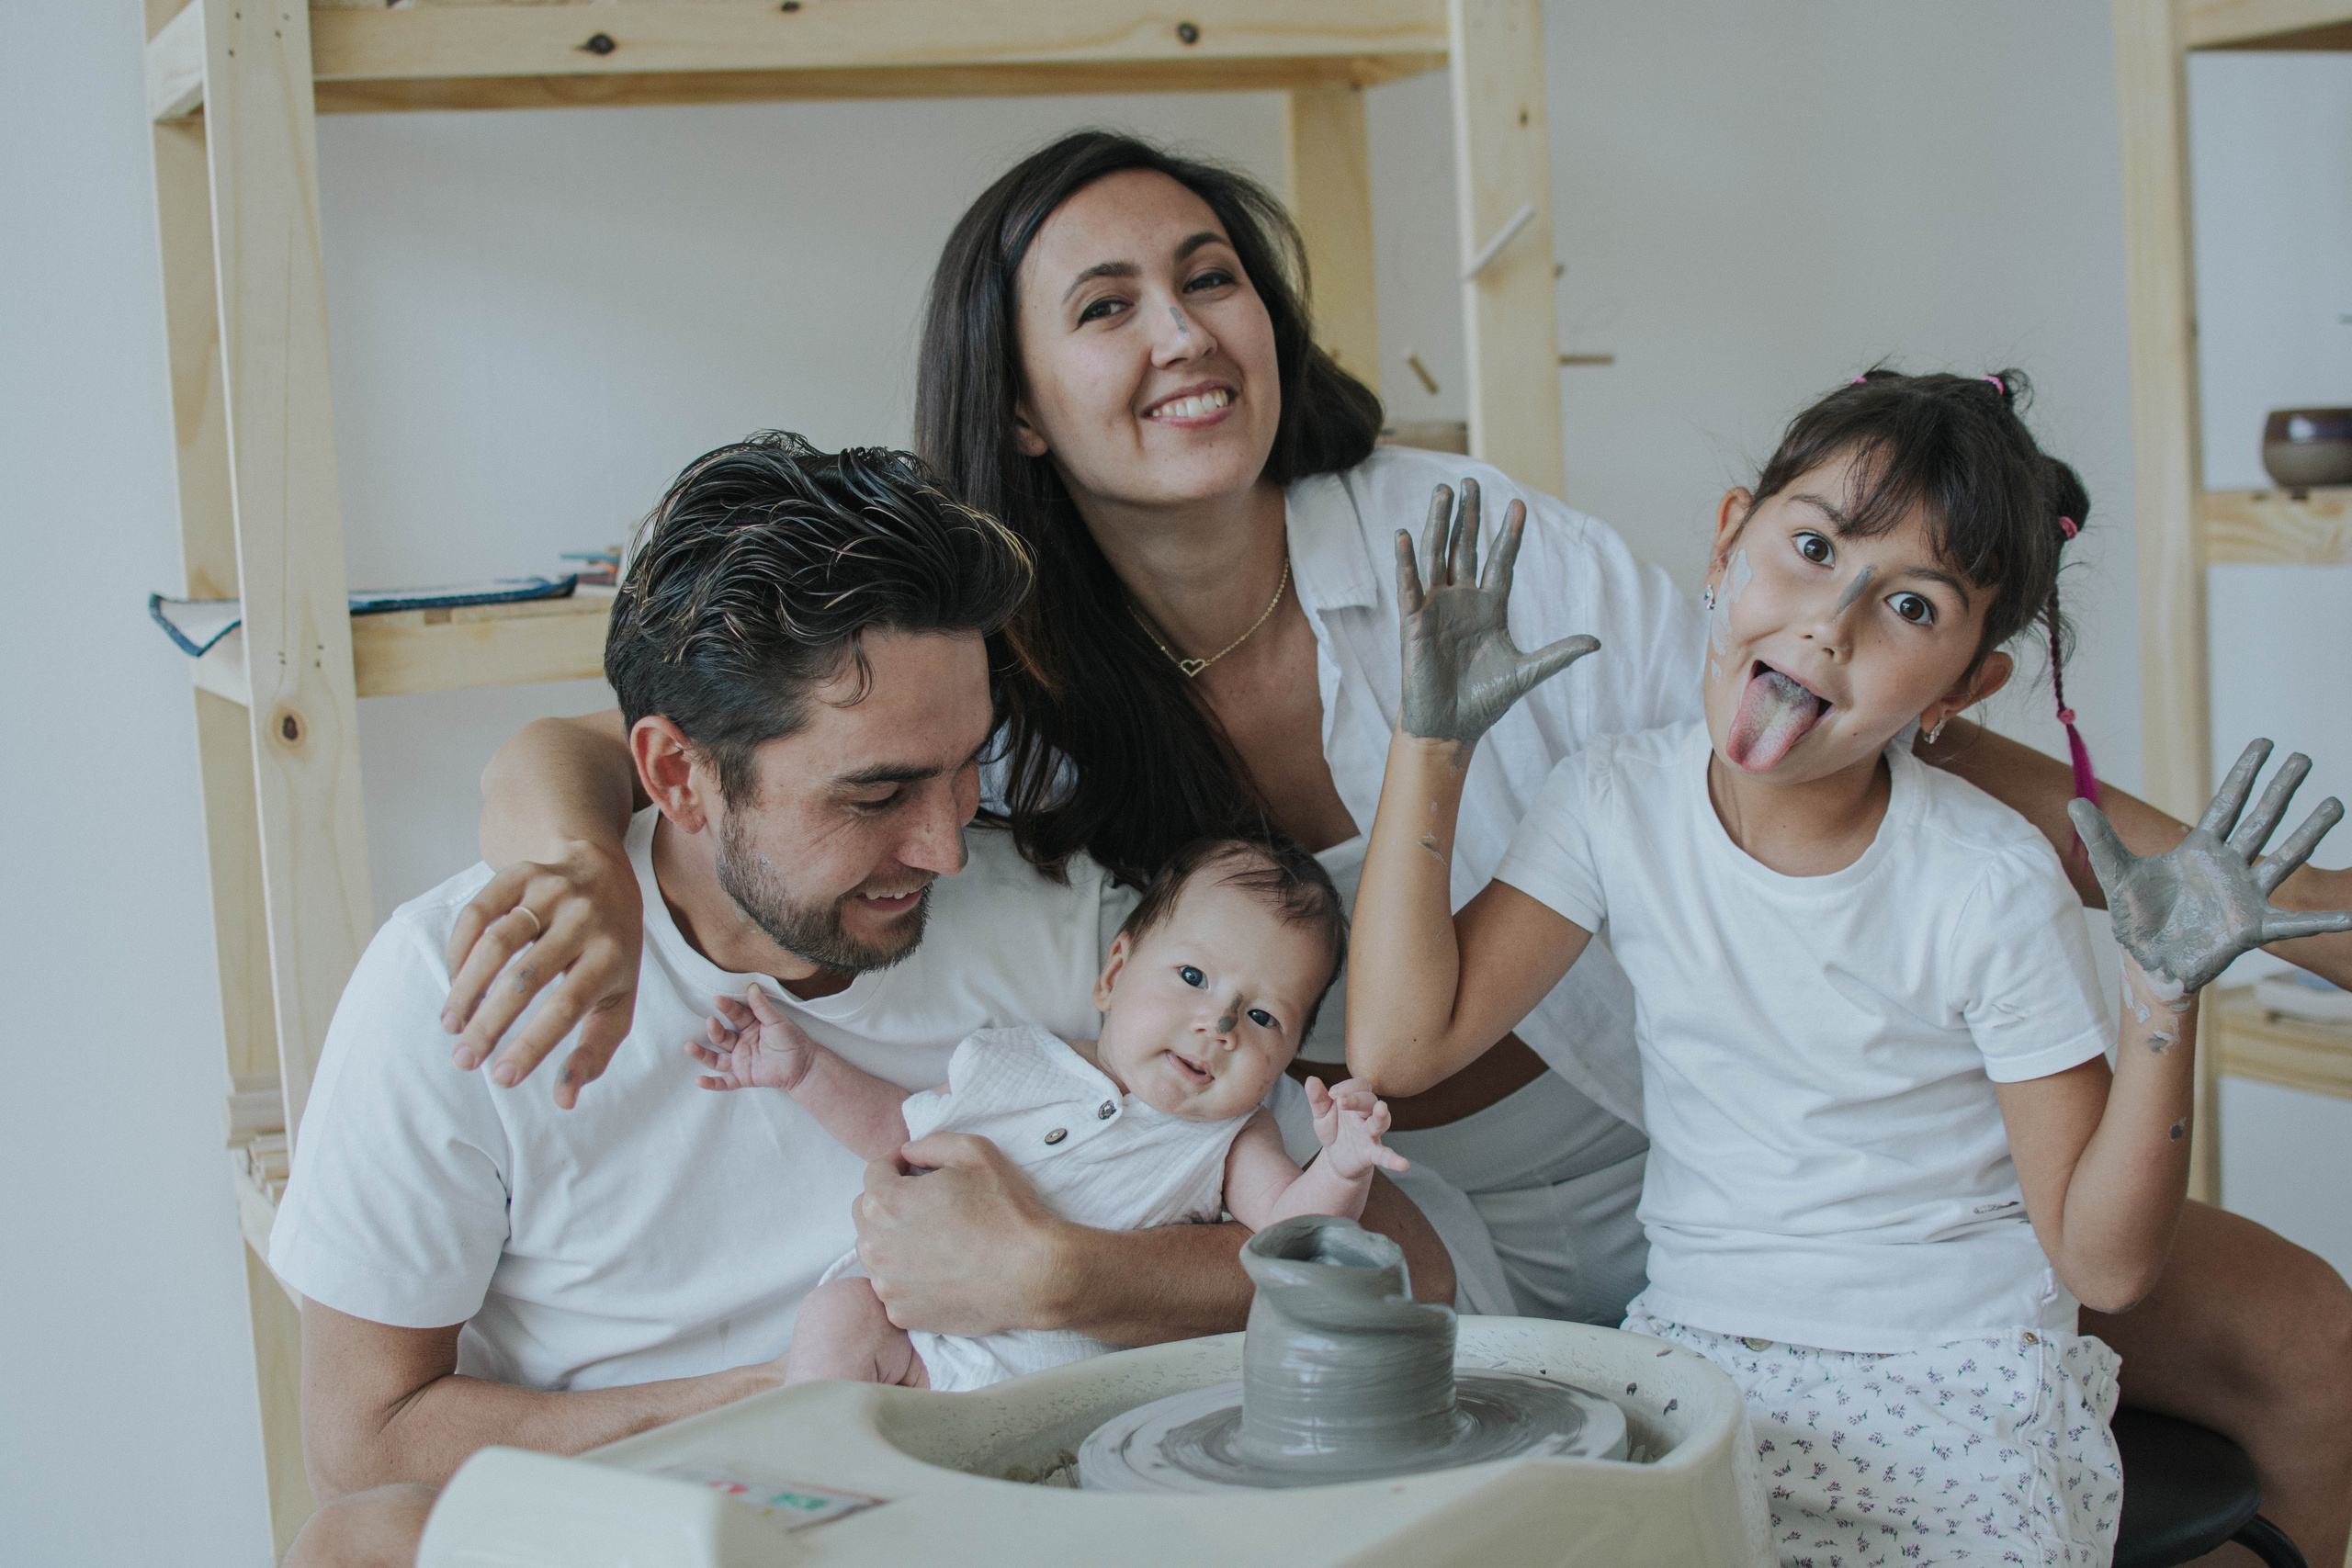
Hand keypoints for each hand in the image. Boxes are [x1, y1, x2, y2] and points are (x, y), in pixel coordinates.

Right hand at [441, 840, 642, 1106]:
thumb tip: (564, 1100)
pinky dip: (459, 951)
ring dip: (466, 990)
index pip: (566, 1007)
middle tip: (464, 1061)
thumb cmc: (610, 950)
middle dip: (490, 1025)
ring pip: (496, 943)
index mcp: (611, 954)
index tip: (502, 1079)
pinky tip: (455, 984)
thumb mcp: (619, 997)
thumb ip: (596, 1048)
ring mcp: (550, 892)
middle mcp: (583, 919)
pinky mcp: (521, 875)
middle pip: (525, 978)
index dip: (532, 1045)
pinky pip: (478, 913)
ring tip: (452, 1027)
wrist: (604, 872)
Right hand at [684, 983, 820, 1091]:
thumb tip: (751, 986)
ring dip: (702, 1053)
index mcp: (749, 1026)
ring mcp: (739, 1060)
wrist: (804, 1065)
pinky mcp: (742, 1077)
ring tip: (689, 1047)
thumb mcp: (777, 1021)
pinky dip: (711, 1083)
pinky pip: (724, 1082)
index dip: (726, 1008)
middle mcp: (740, 1042)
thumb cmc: (792, 1040)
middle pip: (722, 1036)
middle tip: (711, 1021)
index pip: (734, 1015)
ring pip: (716, 1058)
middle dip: (714, 1029)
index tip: (718, 999)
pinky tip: (699, 1080)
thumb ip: (763, 1007)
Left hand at [854, 1133, 1063, 1337]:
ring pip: (876, 1253)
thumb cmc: (1005, 1212)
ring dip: (894, 1240)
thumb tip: (909, 1152)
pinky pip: (892, 1287)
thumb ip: (932, 1143)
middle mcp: (876, 1245)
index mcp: (886, 1202)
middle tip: (923, 1204)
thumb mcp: (976, 1153)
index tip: (915, 1169)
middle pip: (865, 1213)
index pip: (874, 1172)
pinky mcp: (901, 1313)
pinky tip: (939, 1270)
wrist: (1032, 1276)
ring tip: (933, 1238)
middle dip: (888, 1202)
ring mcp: (886, 1284)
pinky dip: (907, 1276)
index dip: (897, 1165)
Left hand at [1306, 1075, 1409, 1182]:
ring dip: (1380, 1115)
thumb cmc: (1334, 1130)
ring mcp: (1371, 1134)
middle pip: (1369, 1100)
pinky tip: (1403, 1165)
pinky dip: (1394, 1160)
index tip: (1331, 1094)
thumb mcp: (1321, 1114)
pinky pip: (1385, 1155)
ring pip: (1380, 1122)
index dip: (1346, 1086)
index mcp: (1356, 1101)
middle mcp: (1367, 1115)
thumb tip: (1311, 1079)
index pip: (1359, 1085)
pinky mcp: (1371, 1154)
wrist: (1336, 1160)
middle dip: (1356, 1098)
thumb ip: (1317, 1098)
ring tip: (1381, 1108)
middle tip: (1340, 1100)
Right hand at [1394, 478, 1599, 747]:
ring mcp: (1437, 608)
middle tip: (1471, 482)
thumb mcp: (1527, 673)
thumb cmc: (1485, 701)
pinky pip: (1410, 585)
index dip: (1508, 534)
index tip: (1518, 505)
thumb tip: (1595, 642)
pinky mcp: (1414, 622)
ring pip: (1437, 556)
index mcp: (1491, 608)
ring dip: (1439, 524)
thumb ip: (1558, 654)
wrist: (1452, 726)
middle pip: (1465, 548)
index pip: (1500, 562)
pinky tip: (1405, 533)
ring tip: (1443, 492)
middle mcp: (1463, 601)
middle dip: (1469, 516)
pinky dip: (1406, 560)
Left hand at [2070, 739, 2351, 996]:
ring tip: (2335, 804)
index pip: (2226, 802)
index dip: (2244, 773)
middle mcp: (2228, 867)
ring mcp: (2245, 895)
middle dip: (2281, 789)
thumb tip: (2073, 801)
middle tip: (2305, 757)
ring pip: (2283, 858)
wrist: (2147, 961)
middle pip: (2260, 820)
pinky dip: (2322, 921)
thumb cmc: (2137, 917)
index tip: (2265, 743)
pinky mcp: (2252, 928)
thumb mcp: (2115, 873)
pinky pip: (2293, 923)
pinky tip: (2351, 916)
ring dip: (2309, 832)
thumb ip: (2100, 838)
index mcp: (2199, 849)